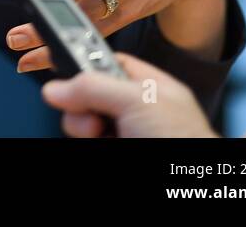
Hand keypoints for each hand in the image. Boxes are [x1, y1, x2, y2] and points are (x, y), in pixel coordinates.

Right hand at [41, 54, 217, 137]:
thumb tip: (57, 87)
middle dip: (81, 102)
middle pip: (88, 94)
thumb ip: (94, 86)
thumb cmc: (184, 140)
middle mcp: (136, 110)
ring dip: (81, 126)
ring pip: (83, 121)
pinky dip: (85, 138)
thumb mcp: (137, 100)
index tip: (57, 59)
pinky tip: (101, 141)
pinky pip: (86, 139)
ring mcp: (125, 133)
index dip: (83, 61)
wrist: (188, 185)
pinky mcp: (114, 148)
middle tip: (91, 112)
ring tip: (98, 133)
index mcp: (150, 86)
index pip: (106, 61)